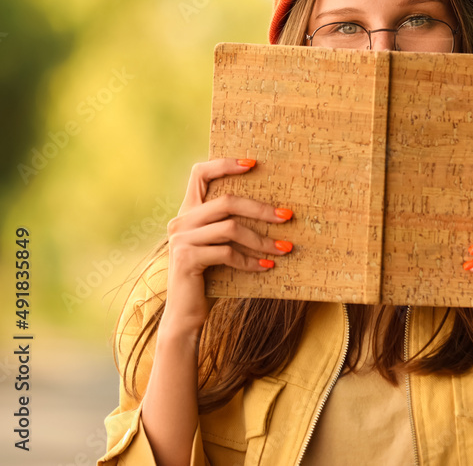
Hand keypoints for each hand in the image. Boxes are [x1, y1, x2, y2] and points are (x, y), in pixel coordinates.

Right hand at [162, 158, 295, 334]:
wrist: (185, 315)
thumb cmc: (209, 278)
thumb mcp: (218, 246)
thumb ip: (228, 225)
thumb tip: (272, 210)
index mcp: (187, 212)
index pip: (199, 174)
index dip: (225, 165)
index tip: (253, 164)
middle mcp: (180, 221)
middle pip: (226, 202)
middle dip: (261, 209)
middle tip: (287, 216)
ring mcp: (181, 240)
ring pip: (231, 228)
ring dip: (262, 240)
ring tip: (284, 248)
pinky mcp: (187, 258)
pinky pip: (228, 253)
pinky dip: (251, 261)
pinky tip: (267, 267)